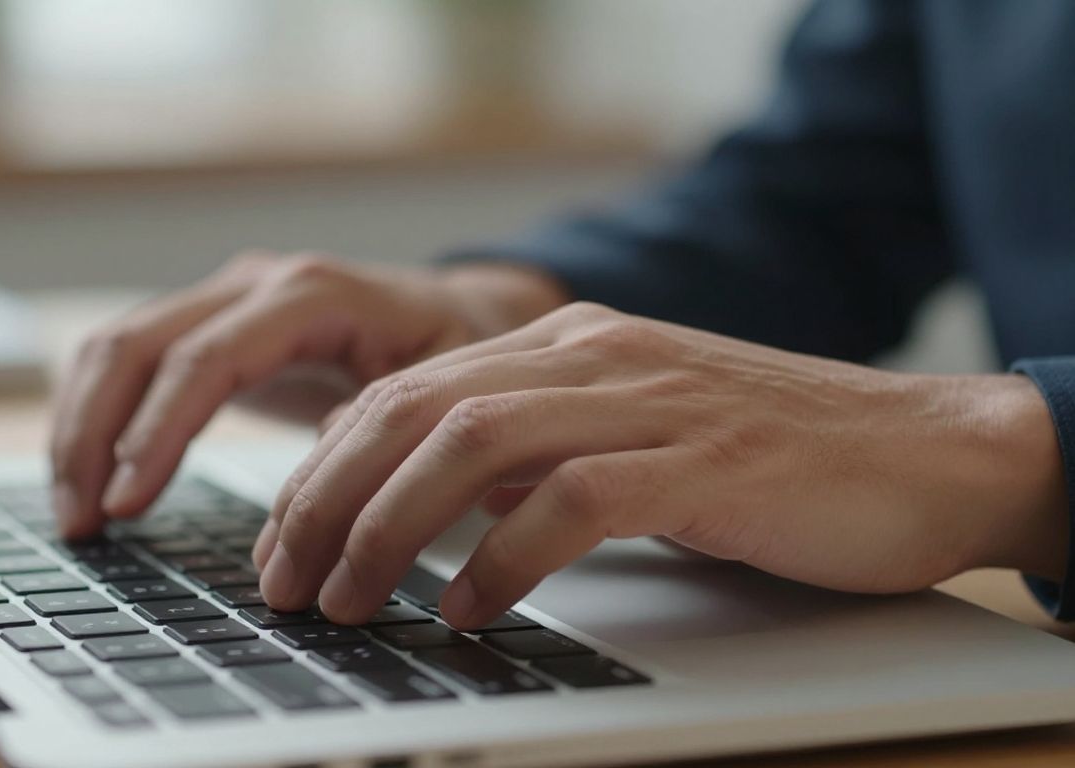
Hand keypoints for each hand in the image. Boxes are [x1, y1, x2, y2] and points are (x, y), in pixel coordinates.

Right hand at [50, 252, 566, 537]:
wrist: (454, 311)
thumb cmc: (453, 352)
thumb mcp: (443, 386)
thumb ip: (379, 421)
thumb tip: (314, 480)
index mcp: (311, 294)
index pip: (207, 356)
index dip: (158, 431)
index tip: (127, 502)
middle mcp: (255, 283)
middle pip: (137, 344)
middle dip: (95, 434)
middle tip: (81, 523)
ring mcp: (224, 298)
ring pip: (116, 347)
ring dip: (81, 428)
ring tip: (74, 515)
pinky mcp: (209, 326)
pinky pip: (128, 359)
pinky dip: (96, 417)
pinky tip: (90, 477)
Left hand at [255, 302, 1068, 628]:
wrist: (922, 450)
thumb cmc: (768, 458)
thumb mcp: (628, 434)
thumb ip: (537, 452)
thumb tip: (435, 508)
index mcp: (566, 343)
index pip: (406, 389)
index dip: (326, 465)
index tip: (284, 536)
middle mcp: (594, 355)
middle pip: (416, 409)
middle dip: (328, 497)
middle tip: (286, 580)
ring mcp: (649, 402)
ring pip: (474, 443)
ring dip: (390, 526)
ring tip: (349, 598)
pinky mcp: (704, 464)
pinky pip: (573, 502)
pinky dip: (503, 558)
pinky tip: (467, 608)